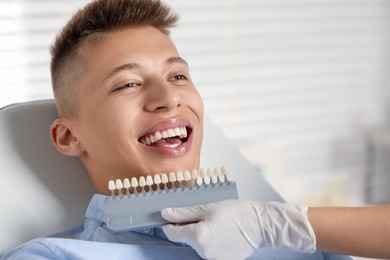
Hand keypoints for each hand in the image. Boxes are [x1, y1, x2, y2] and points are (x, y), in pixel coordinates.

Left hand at [161, 200, 315, 259]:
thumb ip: (184, 213)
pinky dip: (212, 242)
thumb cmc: (238, 213)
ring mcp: (213, 259)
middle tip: (205, 215)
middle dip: (190, 227)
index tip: (172, 218)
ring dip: (202, 234)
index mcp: (198, 236)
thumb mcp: (207, 207)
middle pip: (186, 238)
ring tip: (218, 223)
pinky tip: (223, 233)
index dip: (170, 224)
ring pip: (198, 244)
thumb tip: (165, 214)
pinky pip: (210, 251)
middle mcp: (203, 251)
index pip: (172, 233)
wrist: (261, 224)